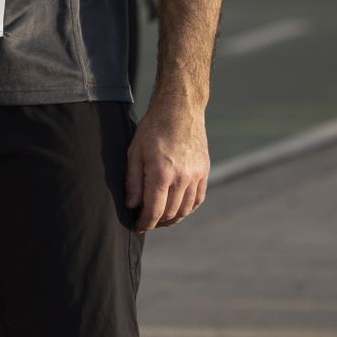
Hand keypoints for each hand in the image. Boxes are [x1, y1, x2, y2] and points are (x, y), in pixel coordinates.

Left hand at [125, 101, 209, 232]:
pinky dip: (187, 209)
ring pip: (185, 209)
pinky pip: (198, 199)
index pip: (154, 210)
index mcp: (161, 173)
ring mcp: (196, 175)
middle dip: (157, 222)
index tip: (138, 227)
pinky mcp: (204, 172)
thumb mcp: (134, 152)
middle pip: (170, 213)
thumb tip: (132, 205)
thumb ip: (133, 181)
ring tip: (160, 219)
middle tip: (146, 222)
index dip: (145, 223)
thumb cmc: (153, 128)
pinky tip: (177, 209)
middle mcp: (182, 177)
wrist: (180, 109)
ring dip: (172, 218)